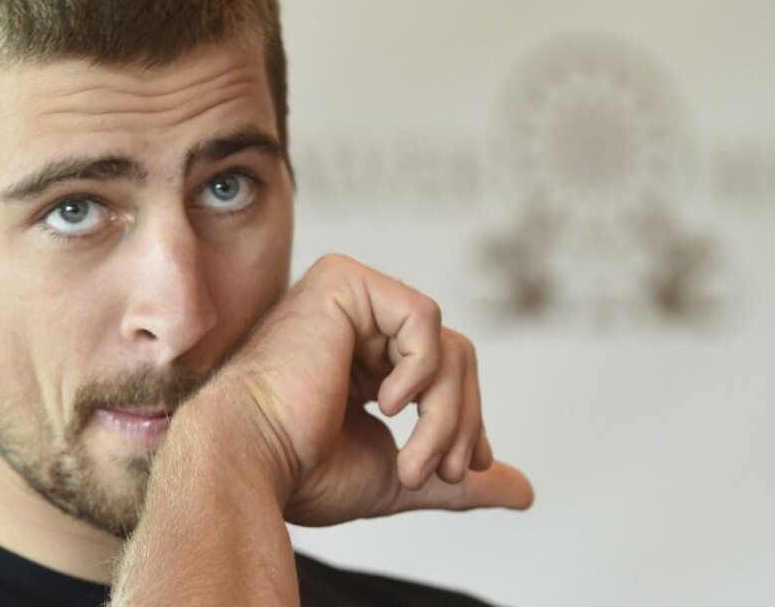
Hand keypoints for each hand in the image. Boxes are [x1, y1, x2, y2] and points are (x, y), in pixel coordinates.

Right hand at [198, 254, 533, 525]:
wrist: (251, 459)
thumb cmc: (300, 470)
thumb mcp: (394, 475)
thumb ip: (454, 478)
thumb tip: (523, 491)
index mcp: (359, 362)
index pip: (442, 372)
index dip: (462, 420)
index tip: (465, 469)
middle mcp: (354, 325)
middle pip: (453, 358)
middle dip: (458, 423)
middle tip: (441, 473)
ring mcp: (347, 300)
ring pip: (446, 345)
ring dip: (443, 413)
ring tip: (413, 462)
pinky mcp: (343, 283)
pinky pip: (424, 318)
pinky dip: (420, 370)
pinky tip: (385, 404)